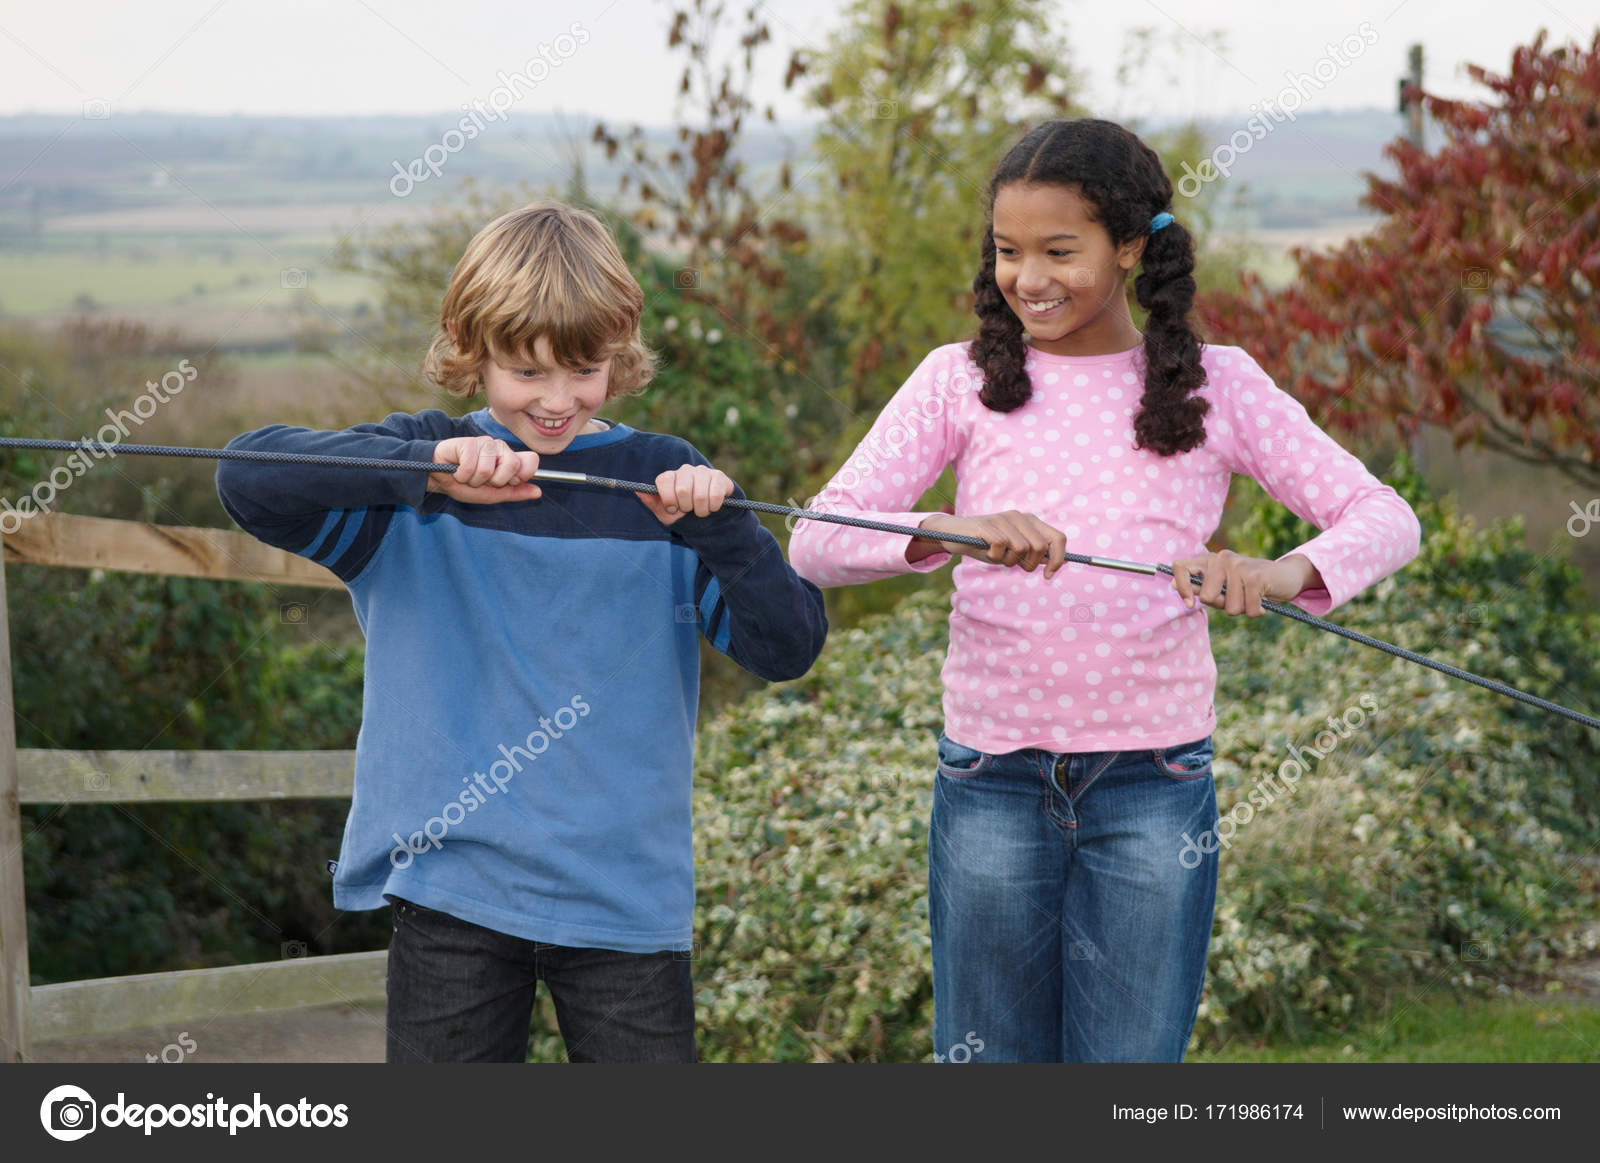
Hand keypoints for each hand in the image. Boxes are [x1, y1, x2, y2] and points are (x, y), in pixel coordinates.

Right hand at [427, 436, 540, 503]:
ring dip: (474, 480)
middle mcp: (501, 448)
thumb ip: (515, 493)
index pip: (531, 460)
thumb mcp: (493, 494)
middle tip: (482, 480)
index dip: (523, 474)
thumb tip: (538, 492)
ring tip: (467, 476)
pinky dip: (462, 475)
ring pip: (488, 469)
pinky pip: (470, 466)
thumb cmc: (466, 485)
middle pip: (512, 464)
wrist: (439, 478)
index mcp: (510, 459)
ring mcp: (485, 443)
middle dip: (494, 481)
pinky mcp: (468, 442)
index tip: (508, 482)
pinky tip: (458, 470)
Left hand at [637, 463, 734, 525]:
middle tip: (689, 510)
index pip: (664, 480)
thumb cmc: (683, 514)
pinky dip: (713, 507)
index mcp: (670, 476)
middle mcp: (685, 470)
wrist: (707, 517)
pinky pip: (715, 495)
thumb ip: (652, 503)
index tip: (673, 509)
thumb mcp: (664, 514)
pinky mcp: (718, 477)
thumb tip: (638, 492)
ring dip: (701, 510)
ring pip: (700, 495)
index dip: (668, 499)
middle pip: (682, 489)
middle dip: (686, 507)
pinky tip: (712, 506)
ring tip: (700, 510)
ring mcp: (703, 471)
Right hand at [911, 511, 1067, 577]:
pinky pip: (1000, 547)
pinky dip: (994, 556)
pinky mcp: (986, 524)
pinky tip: (986, 551)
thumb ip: (1032, 554)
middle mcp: (1019, 516)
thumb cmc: (985, 545)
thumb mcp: (1012, 551)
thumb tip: (1054, 564)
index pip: (1058, 538)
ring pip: (1020, 549)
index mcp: (1030, 521)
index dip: (1058, 559)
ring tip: (995, 555)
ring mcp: (1003, 518)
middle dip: (1028, 563)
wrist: (953, 534)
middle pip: (1040, 547)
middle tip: (1012, 564)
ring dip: (1007, 560)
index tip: (1047, 575)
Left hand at [1169, 550, 1319, 616]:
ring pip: (1230, 607)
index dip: (1180, 587)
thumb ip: (1201, 586)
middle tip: (1237, 598)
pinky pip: (1248, 609)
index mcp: (1210, 560)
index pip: (1180, 567)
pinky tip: (1262, 601)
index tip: (1190, 604)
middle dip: (1222, 606)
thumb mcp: (1223, 585)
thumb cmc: (1250, 585)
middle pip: (1206, 597)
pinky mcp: (1255, 577)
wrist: (1286, 576)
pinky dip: (1256, 611)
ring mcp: (1239, 566)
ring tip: (1251, 597)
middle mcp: (1222, 558)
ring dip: (1243, 609)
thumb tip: (1173, 586)